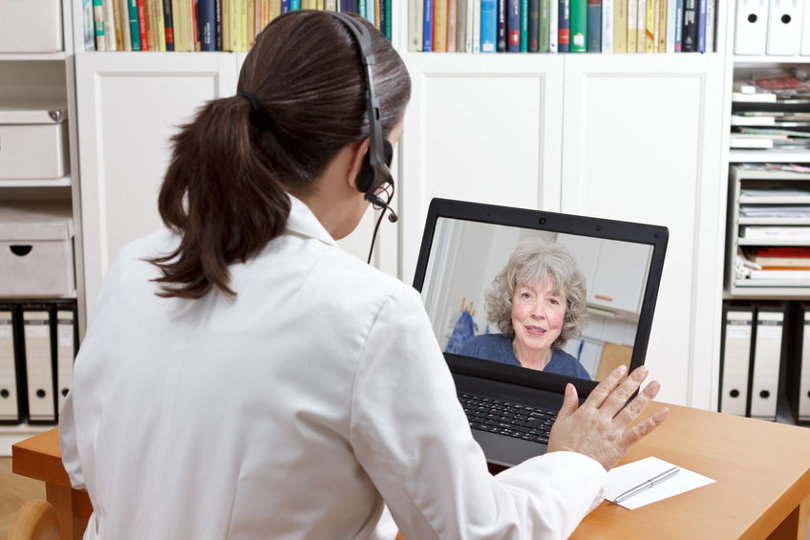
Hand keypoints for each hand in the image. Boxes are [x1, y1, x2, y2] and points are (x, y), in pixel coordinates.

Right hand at [547, 365, 668, 470]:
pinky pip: (639, 431)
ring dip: (645, 396)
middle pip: (620, 396)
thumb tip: (570, 387)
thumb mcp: (559, 422)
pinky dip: (652, 422)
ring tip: (655, 384)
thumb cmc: (562, 450)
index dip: (613, 378)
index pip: (602, 390)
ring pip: (632, 409)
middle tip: (643, 370)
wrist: (569, 470)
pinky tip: (662, 413)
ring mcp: (612, 431)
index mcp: (586, 412)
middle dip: (633, 381)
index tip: (622, 369)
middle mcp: (601, 419)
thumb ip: (568, 403)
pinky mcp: (620, 445)